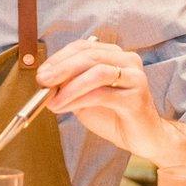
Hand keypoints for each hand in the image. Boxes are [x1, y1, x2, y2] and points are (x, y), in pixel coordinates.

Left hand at [35, 37, 170, 159]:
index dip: (59, 57)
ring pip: (97, 71)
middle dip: (61, 68)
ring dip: (70, 85)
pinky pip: (102, 94)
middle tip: (43, 81)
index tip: (41, 72)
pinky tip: (65, 107)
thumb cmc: (115, 116)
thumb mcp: (85, 97)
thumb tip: (46, 81)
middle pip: (90, 55)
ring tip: (53, 99)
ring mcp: (134, 78)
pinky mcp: (136, 98)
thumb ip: (69, 86)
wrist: (144, 138)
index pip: (84, 46)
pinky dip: (78, 99)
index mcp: (115, 55)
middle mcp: (128, 61)